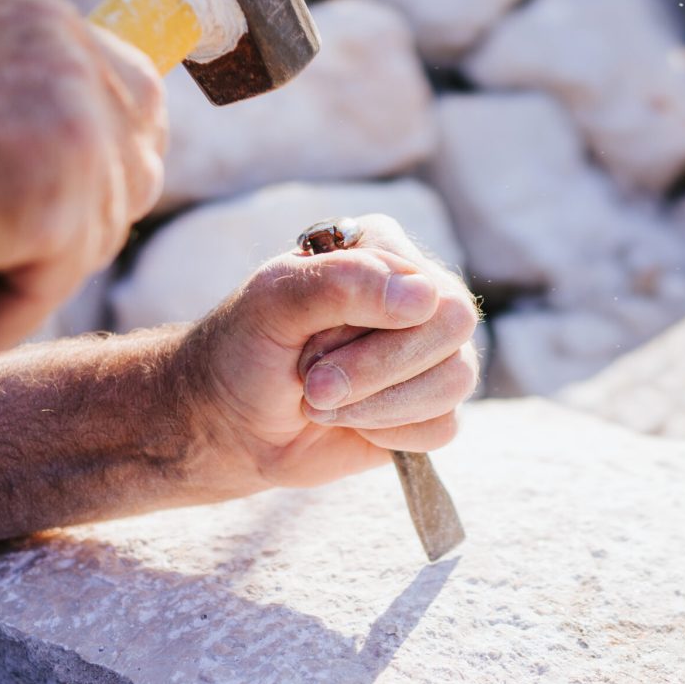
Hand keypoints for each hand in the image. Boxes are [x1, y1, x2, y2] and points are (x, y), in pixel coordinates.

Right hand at [0, 0, 166, 366]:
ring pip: (107, 218)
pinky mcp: (65, 185)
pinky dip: (7, 313)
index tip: (73, 202)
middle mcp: (53, 36)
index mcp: (13, 6)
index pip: (123, 83)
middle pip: (137, 148)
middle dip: (92, 211)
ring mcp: (67, 106)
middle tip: (16, 257)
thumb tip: (75, 158)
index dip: (106, 153)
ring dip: (37, 267)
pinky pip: (64, 275)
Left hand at [175, 214, 480, 493]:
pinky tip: (351, 423)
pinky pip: (444, 426)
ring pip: (455, 382)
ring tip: (321, 402)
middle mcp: (418, 294)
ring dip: (376, 407)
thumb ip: (342, 284)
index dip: (374, 332)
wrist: (229, 423)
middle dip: (377, 371)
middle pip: (453, 330)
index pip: (429, 289)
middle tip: (314, 386)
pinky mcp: (428, 406)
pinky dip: (388, 435)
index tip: (308, 346)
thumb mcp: (272, 304)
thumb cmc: (246, 349)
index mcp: (383, 249)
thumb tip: (424, 297)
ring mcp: (429, 352)